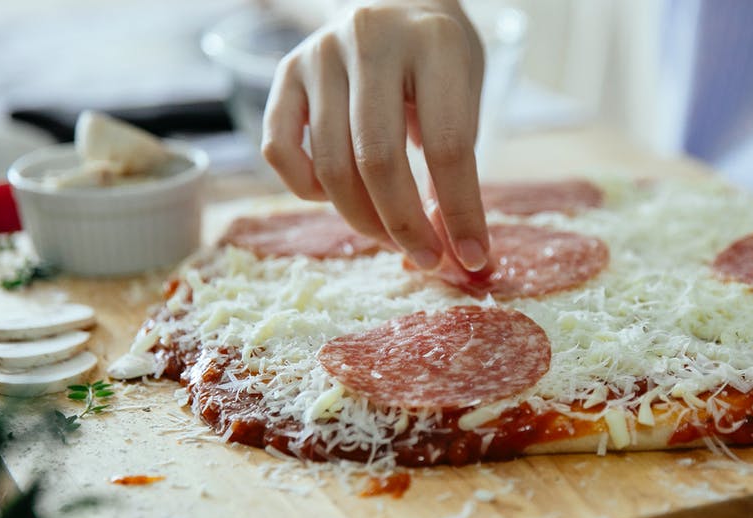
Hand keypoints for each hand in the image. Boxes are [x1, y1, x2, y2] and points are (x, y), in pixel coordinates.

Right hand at [262, 0, 488, 270]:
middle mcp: (371, 40)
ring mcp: (320, 55)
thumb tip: (455, 251)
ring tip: (392, 237)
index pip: (448, 145)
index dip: (461, 211)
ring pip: (330, 166)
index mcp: (435, 42)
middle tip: (427, 257)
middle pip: (379, 161)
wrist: (396, 1)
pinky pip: (280, 150)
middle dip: (405, 226)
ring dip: (363, 220)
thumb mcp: (465, 96)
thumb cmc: (440, 61)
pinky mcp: (286, 72)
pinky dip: (309, 190)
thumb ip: (458, 167)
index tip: (471, 256)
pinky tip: (339, 196)